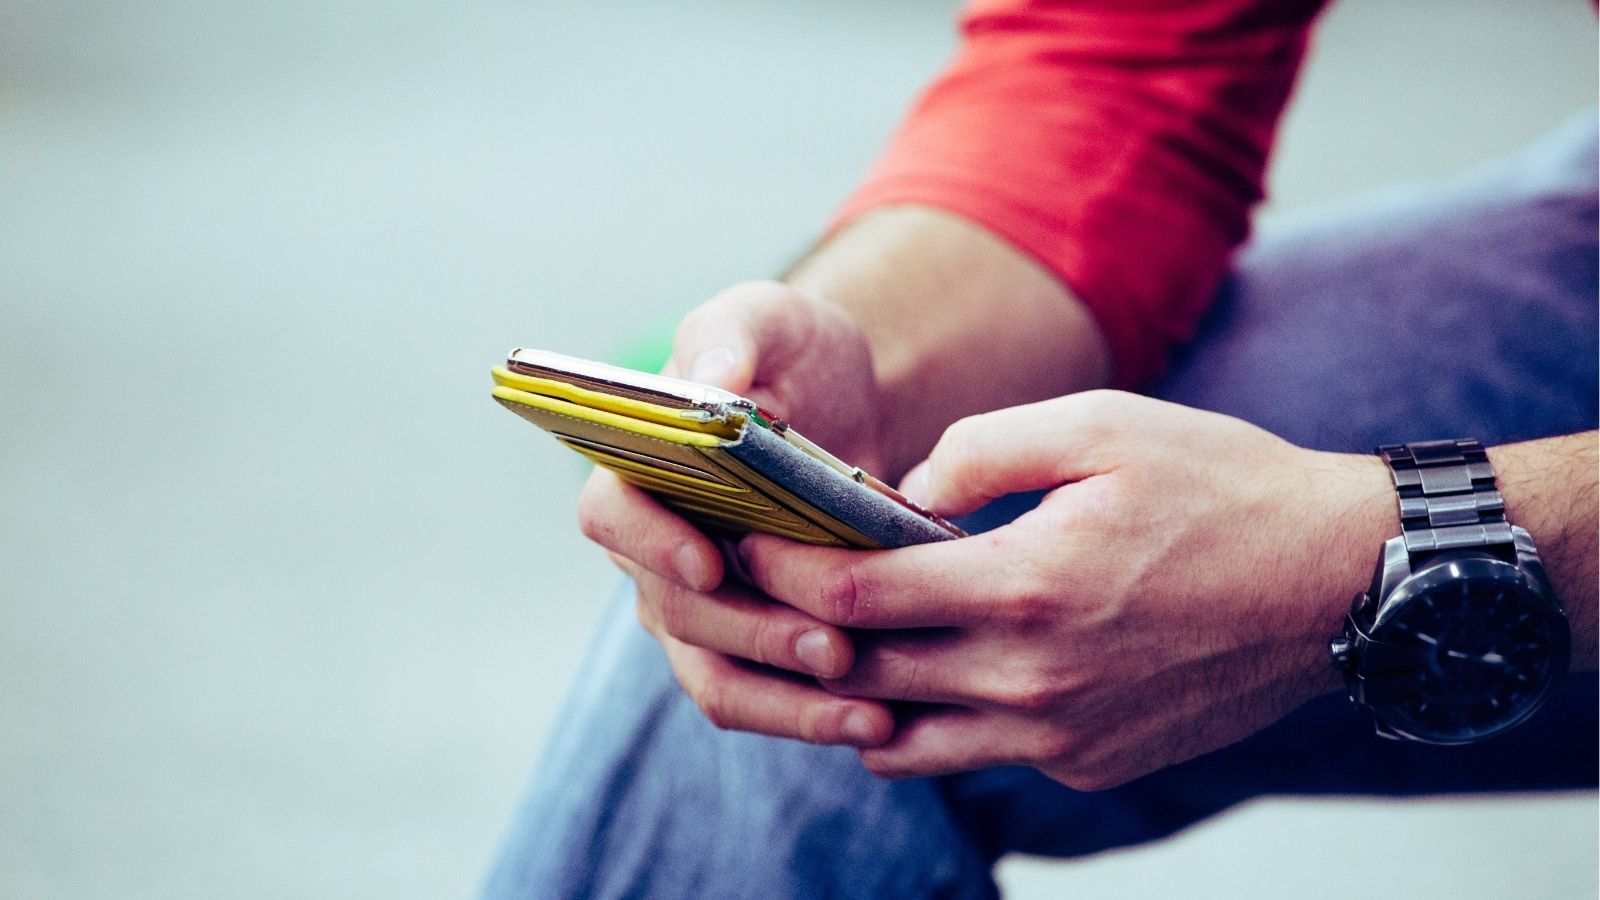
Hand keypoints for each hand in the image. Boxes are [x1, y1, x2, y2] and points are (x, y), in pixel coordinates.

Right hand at [576, 280, 895, 746]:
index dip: (651, 544)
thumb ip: (732, 335)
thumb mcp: (768, 319)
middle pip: (676, 612)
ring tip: (867, 712)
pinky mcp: (750, 647)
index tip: (711, 561)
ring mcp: (696, 608)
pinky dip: (810, 719)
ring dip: (786, 702)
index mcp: (637, 469)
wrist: (843, 405)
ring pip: (716, 678)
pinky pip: (762, 701)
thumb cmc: (790, 353)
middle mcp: (652, 550)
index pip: (610, 515)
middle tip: (834, 648)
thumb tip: (711, 375)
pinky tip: (877, 724)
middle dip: (755, 636)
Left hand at [737, 391, 1395, 788]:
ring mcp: (1061, 736)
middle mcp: (1033, 682)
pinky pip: (976, 752)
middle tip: (759, 597)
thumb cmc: (1222, 489)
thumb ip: (980, 449)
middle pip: (863, 679)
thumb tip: (902, 492)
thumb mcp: (1101, 427)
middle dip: (795, 639)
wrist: (1338, 585)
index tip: (747, 543)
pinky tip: (926, 669)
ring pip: (906, 741)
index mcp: (1024, 589)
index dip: (786, 572)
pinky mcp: (1088, 764)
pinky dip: (930, 720)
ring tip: (832, 644)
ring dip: (855, 697)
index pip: (857, 599)